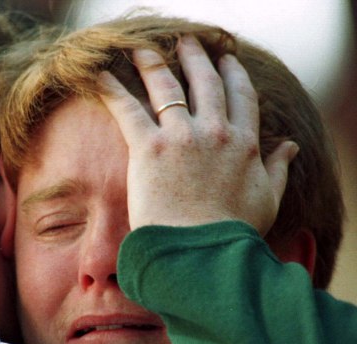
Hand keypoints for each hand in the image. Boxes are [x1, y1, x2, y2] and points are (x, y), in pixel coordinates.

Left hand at [99, 35, 297, 233]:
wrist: (201, 252)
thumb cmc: (233, 233)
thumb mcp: (268, 200)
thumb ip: (278, 169)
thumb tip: (290, 147)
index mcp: (245, 143)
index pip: (242, 97)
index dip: (234, 74)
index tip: (227, 60)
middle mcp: (215, 131)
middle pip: (205, 82)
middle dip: (195, 57)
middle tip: (186, 42)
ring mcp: (182, 137)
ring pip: (166, 86)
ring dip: (153, 63)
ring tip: (142, 50)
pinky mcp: (149, 148)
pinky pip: (127, 109)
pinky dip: (112, 90)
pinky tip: (102, 77)